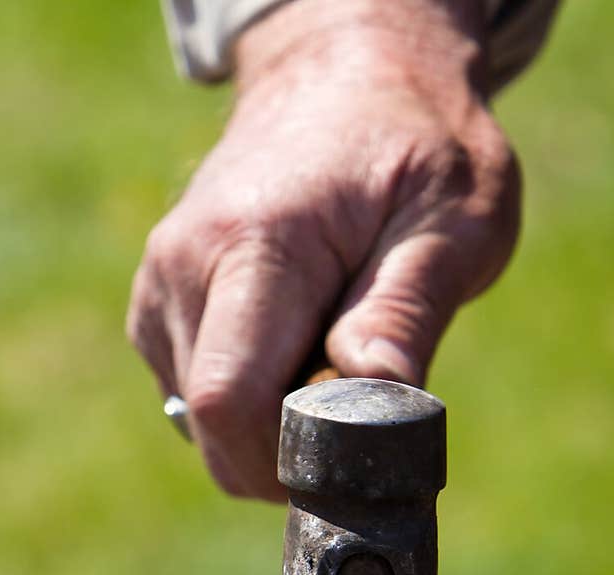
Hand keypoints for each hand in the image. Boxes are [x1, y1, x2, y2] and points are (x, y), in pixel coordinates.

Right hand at [128, 0, 520, 499]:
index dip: (290, 459)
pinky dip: (252, 406)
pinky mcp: (157, 310)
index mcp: (254, 243)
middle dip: (288, 455)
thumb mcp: (456, 217)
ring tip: (332, 357)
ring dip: (272, 428)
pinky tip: (297, 351)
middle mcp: (182, 267)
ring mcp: (159, 289)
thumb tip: (368, 390)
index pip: (230, 399)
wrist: (345, 76)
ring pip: (202, 424)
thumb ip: (407, 306)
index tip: (357, 452)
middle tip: (360, 411)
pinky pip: (196, 402)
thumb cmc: (416, 144)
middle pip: (213, 428)